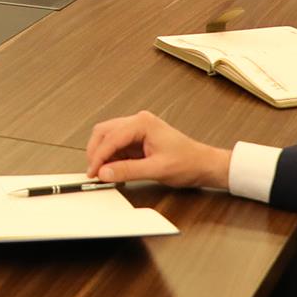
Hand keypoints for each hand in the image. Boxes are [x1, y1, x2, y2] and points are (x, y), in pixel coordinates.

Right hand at [84, 111, 229, 188]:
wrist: (203, 165)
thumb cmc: (188, 162)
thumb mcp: (156, 169)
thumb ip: (127, 171)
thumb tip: (105, 173)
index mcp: (142, 123)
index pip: (111, 137)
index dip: (98, 156)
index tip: (92, 172)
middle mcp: (138, 122)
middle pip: (104, 132)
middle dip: (96, 152)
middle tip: (93, 172)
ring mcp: (137, 130)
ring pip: (108, 138)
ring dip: (103, 155)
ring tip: (103, 173)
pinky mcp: (138, 140)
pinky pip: (117, 146)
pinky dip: (111, 158)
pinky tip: (113, 170)